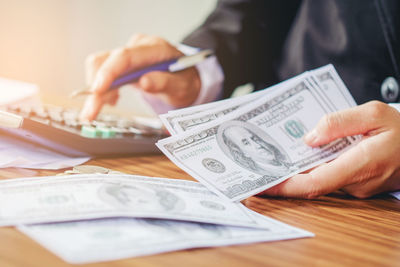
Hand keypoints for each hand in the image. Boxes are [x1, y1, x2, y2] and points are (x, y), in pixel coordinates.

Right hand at [80, 34, 200, 120]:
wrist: (186, 77)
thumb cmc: (185, 80)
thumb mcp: (182, 86)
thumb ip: (165, 82)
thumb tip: (145, 82)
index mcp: (154, 48)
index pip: (125, 56)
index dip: (108, 72)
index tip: (97, 91)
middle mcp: (138, 46)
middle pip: (107, 61)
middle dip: (96, 88)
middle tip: (90, 113)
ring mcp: (129, 53)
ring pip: (100, 65)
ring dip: (97, 89)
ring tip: (106, 106)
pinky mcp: (123, 62)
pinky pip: (103, 71)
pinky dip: (103, 88)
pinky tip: (113, 99)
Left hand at [261, 101, 399, 198]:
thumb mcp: (374, 114)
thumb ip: (339, 123)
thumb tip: (309, 137)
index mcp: (359, 166)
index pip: (313, 184)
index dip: (285, 186)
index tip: (262, 184)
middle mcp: (355, 183)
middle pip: (311, 184)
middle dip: (284, 177)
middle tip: (258, 166)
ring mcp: (356, 187)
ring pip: (319, 180)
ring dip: (297, 170)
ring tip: (273, 157)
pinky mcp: (357, 185)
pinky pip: (329, 178)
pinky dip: (312, 168)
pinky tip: (299, 156)